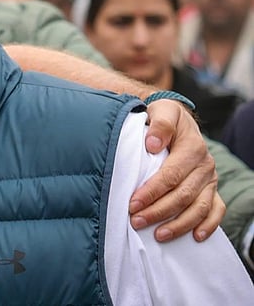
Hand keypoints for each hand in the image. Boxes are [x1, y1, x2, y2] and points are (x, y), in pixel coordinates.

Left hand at [129, 99, 222, 241]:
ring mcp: (210, 180)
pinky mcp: (212, 189)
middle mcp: (205, 166)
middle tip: (136, 221)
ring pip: (199, 207)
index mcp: (192, 148)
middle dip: (158, 211)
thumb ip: (159, 124)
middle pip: (183, 195)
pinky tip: (196, 238)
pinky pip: (216, 210)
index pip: (171, 175)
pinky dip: (208, 225)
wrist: (178, 120)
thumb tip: (153, 144)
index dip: (152, 192)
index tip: (132, 204)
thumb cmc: (164, 117)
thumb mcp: (162, 111)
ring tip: (158, 235)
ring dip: (179, 224)